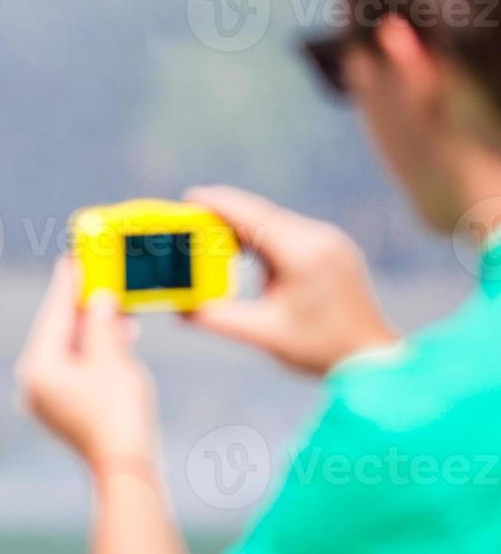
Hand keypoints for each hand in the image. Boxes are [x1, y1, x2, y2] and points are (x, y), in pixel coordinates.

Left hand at [15, 254, 156, 468]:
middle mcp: (34, 384)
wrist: (127, 466)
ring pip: (69, 352)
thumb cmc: (118, 411)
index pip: (53, 316)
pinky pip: (77, 370)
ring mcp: (47, 400)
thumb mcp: (112, 357)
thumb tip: (98, 299)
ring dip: (93, 329)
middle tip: (94, 276)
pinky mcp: (64, 411)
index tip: (72, 260)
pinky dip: (95, 352)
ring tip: (117, 307)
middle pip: (58, 333)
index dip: (66, 285)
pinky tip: (118, 337)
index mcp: (37, 368)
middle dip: (80, 306)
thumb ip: (101, 322)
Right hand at [180, 184, 399, 375]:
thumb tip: (181, 312)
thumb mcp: (264, 334)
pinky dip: (263, 234)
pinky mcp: (333, 249)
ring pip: (276, 221)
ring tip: (212, 234)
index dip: (217, 204)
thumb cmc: (321, 349)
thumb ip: (219, 320)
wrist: (373, 357)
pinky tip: (246, 248)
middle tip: (190, 215)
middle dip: (225, 212)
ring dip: (244, 224)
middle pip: (262, 213)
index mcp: (302, 254)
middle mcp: (319, 239)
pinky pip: (290, 231)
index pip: (251, 217)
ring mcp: (330, 241)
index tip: (188, 196)